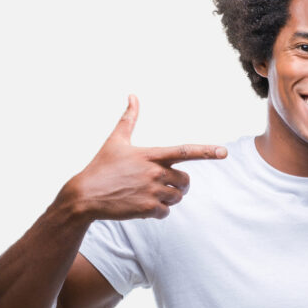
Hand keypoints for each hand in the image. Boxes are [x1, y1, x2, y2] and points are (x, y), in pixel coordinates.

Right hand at [63, 96, 226, 221]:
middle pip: (185, 180)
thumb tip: (132, 95)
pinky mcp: (146, 209)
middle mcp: (155, 172)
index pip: (186, 151)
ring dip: (169, 199)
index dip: (207, 151)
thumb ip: (129, 118)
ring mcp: (151, 191)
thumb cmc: (100, 167)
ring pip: (176, 197)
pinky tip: (144, 208)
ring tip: (151, 196)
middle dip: (179, 185)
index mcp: (152, 154)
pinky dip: (158, 212)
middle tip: (165, 186)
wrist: (84, 196)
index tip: (223, 152)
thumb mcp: (115, 141)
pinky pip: (165, 212)